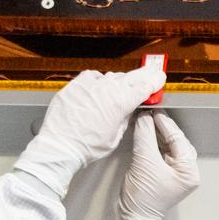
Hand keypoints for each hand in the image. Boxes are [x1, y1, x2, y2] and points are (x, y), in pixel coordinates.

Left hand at [14, 67, 165, 195]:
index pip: (144, 86)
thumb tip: (129, 109)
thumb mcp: (115, 136)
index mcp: (121, 103)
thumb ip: (124, 118)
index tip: (158, 78)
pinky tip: (98, 88)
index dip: (154, 81)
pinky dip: (98, 81)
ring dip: (118, 82)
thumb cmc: (85, 146)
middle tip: (149, 73)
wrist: (60, 146)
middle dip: (143, 75)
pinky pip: (92, 77)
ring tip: (119, 89)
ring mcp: (90, 85)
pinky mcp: (76, 85)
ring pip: (112, 77)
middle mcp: (107, 90)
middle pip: (132, 77)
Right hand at [117, 112, 199, 219]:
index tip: (153, 111)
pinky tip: (146, 133)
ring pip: (169, 147)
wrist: (133, 219)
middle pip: (175, 142)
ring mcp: (177, 174)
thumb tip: (144, 117)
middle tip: (150, 113)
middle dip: (162, 127)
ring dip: (157, 134)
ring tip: (147, 120)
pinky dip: (154, 143)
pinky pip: (162, 153)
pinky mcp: (165, 175)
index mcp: (189, 171)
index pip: (178, 140)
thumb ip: (145, 136)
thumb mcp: (144, 162)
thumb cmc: (142, 197)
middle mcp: (187, 172)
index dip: (165, 123)